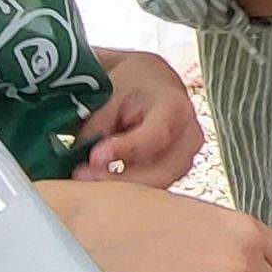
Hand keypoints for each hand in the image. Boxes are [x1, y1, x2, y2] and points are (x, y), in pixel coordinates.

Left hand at [73, 48, 202, 183]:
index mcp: (176, 108)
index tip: (95, 157)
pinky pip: (153, 187)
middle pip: (160, 172)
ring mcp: (187, 158)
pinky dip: (125, 188)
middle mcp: (189, 136)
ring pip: (156, 185)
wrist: (152, 83)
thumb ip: (99, 124)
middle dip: (118, 179)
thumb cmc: (132, 85)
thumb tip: (85, 157)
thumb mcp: (112, 94)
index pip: (155, 136)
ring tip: (86, 178)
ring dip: (120, 187)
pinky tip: (100, 180)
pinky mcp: (176, 172)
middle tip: (81, 176)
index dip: (124, 150)